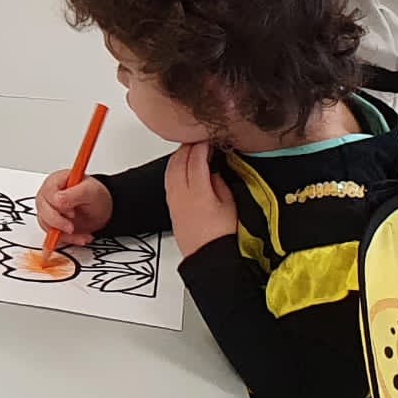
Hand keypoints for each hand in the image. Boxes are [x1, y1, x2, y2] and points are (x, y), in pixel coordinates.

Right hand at [35, 168, 110, 246]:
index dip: (59, 206)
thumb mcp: (89, 191)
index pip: (48, 195)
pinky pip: (52, 235)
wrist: (100, 209)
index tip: (72, 213)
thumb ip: (73, 194)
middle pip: (43, 210)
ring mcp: (48, 209)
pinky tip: (79, 237)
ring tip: (82, 235)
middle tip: (71, 227)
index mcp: (55, 181)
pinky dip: (66, 239)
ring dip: (65, 235)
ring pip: (46, 225)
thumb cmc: (95, 195)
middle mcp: (48, 195)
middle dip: (58, 223)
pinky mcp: (51, 223)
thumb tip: (58, 201)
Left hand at [164, 142, 237, 257]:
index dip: (201, 146)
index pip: (195, 160)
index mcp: (198, 192)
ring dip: (178, 156)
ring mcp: (173, 200)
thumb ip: (219, 183)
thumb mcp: (230, 205)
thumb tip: (212, 170)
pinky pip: (168, 179)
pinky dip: (174, 168)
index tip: (208, 139)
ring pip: (170, 169)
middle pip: (179, 161)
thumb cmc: (223, 235)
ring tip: (189, 150)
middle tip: (198, 140)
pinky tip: (180, 167)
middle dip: (187, 147)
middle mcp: (181, 194)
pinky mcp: (170, 207)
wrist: (209, 258)